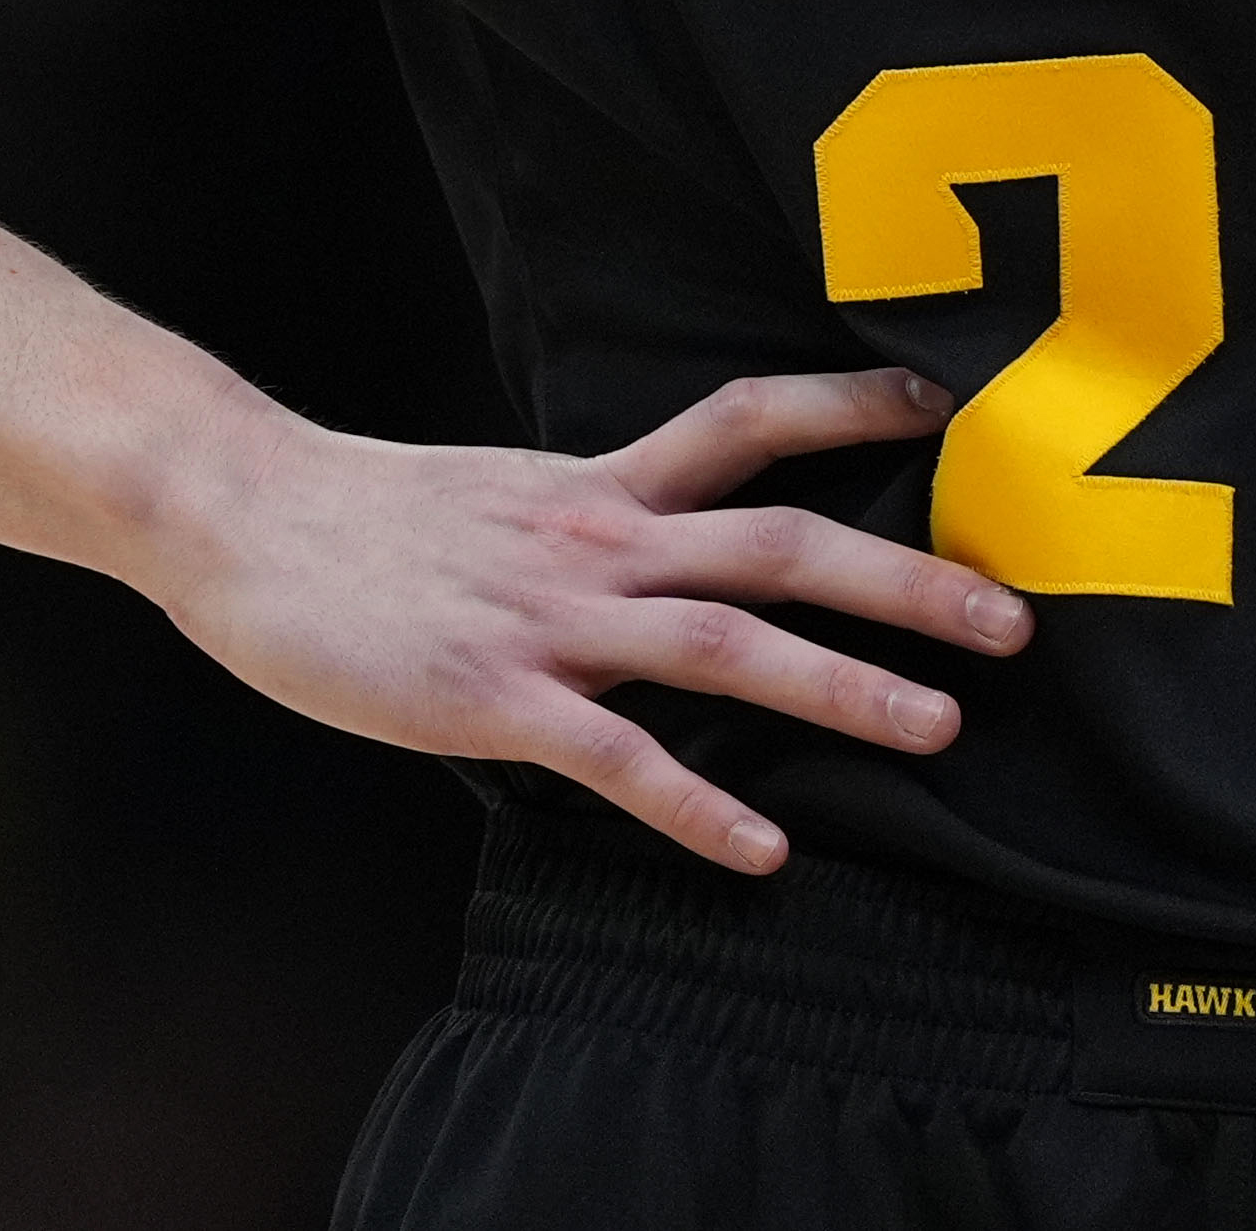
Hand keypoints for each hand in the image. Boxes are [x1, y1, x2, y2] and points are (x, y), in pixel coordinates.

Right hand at [146, 366, 1029, 872]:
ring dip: (843, 686)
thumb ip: (593, 514)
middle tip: (1015, 616)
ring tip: (941, 726)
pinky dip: (696, 803)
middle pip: (782, 542)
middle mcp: (598, 538)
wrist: (240, 516)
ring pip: (726, 643)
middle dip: (908, 577)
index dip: (850, 406)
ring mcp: (552, 619)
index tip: (948, 406)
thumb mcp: (505, 492)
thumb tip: (669, 535)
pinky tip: (761, 849)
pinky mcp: (495, 699)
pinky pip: (617, 757)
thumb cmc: (366, 518)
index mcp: (599, 484)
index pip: (748, 421)